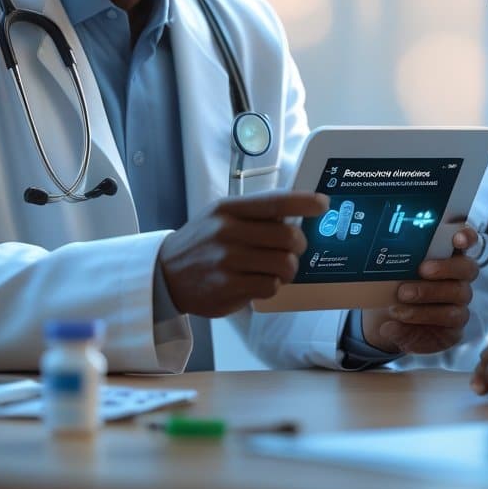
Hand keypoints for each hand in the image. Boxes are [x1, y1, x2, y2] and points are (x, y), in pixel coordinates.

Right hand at [157, 191, 327, 317]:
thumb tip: (296, 212)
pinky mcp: (228, 287)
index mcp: (229, 209)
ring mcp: (228, 261)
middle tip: (294, 248)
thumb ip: (254, 212)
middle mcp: (228, 232)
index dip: (304, 202)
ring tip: (278, 268)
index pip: (275, 202)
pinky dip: (272, 285)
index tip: (322, 204)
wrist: (165, 275)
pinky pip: (270, 286)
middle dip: (299, 245)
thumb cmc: (202, 242)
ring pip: (284, 264)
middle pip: (288, 237)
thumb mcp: (220, 216)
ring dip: (289, 269)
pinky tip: (260, 281)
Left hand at [360, 227, 478, 354]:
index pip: (467, 240)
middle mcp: (459, 280)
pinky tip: (392, 327)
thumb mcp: (389, 273)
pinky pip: (442, 332)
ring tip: (396, 306)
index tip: (457, 238)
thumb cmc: (393, 286)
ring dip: (425, 304)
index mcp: (447, 257)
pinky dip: (412, 330)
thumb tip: (388, 270)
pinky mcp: (452, 332)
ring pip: (454, 305)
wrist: (386, 318)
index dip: (467, 236)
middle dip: (445, 269)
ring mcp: (458, 307)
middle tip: (421, 270)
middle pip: (466, 270)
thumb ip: (392, 269)